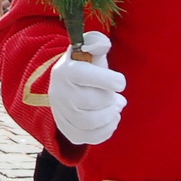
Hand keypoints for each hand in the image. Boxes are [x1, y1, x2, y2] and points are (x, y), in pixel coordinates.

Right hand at [47, 31, 127, 145]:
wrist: (66, 85)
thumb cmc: (84, 65)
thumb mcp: (89, 50)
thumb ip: (97, 43)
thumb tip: (103, 44)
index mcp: (66, 70)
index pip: (84, 75)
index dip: (108, 80)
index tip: (120, 82)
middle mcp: (59, 92)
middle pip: (92, 101)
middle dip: (111, 99)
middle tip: (118, 97)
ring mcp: (61, 113)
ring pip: (90, 122)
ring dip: (111, 116)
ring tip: (116, 108)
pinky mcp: (67, 129)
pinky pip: (88, 138)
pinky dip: (106, 131)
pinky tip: (110, 121)